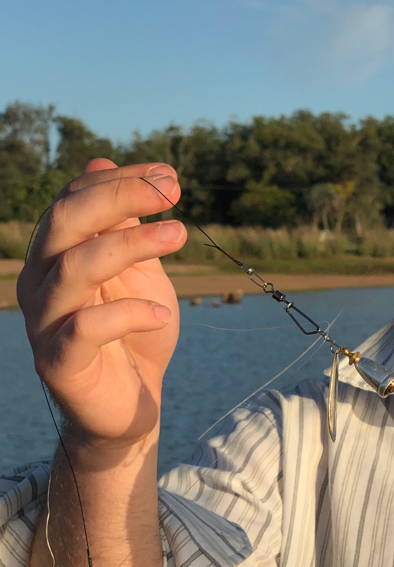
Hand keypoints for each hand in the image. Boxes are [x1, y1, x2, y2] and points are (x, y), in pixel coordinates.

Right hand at [17, 159, 186, 458]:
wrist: (132, 405)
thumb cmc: (135, 333)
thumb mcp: (140, 272)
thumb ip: (124, 226)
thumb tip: (102, 161)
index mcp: (56, 254)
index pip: (75, 199)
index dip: (120, 179)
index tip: (170, 174)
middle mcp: (41, 282)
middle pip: (65, 223)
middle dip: (119, 197)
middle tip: (172, 192)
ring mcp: (45, 323)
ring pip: (74, 269)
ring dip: (130, 244)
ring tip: (179, 235)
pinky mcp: (59, 364)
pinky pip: (83, 330)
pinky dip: (126, 313)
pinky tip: (162, 313)